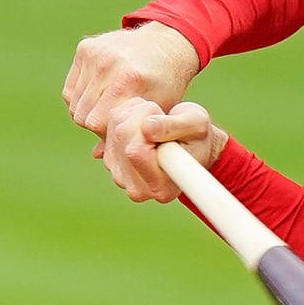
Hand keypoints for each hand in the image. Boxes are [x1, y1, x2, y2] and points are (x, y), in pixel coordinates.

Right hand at [62, 21, 200, 139]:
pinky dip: (81, 97)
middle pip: (82, 114)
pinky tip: (100, 96)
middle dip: (95, 124)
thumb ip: (130, 134)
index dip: (106, 134)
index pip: (97, 123)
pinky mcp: (85, 48)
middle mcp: (109, 62)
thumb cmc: (165, 82)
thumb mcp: (157, 111)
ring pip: (73, 102)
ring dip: (87, 111)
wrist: (167, 43)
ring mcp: (95, 53)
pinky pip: (71, 88)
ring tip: (108, 110)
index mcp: (130, 79)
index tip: (119, 133)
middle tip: (113, 122)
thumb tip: (97, 156)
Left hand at [103, 99, 227, 202]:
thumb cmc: (198, 136)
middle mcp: (138, 189)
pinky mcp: (110, 163)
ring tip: (156, 122)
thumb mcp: (198, 124)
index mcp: (162, 187)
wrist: (190, 145)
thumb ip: (175, 126)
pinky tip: (143, 124)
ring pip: (115, 129)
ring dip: (134, 115)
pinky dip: (125, 117)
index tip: (162, 119)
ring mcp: (120, 177)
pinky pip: (106, 128)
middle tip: (162, 116)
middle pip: (123, 135)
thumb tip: (146, 128)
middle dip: (142, 116)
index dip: (147, 128)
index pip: (136, 152)